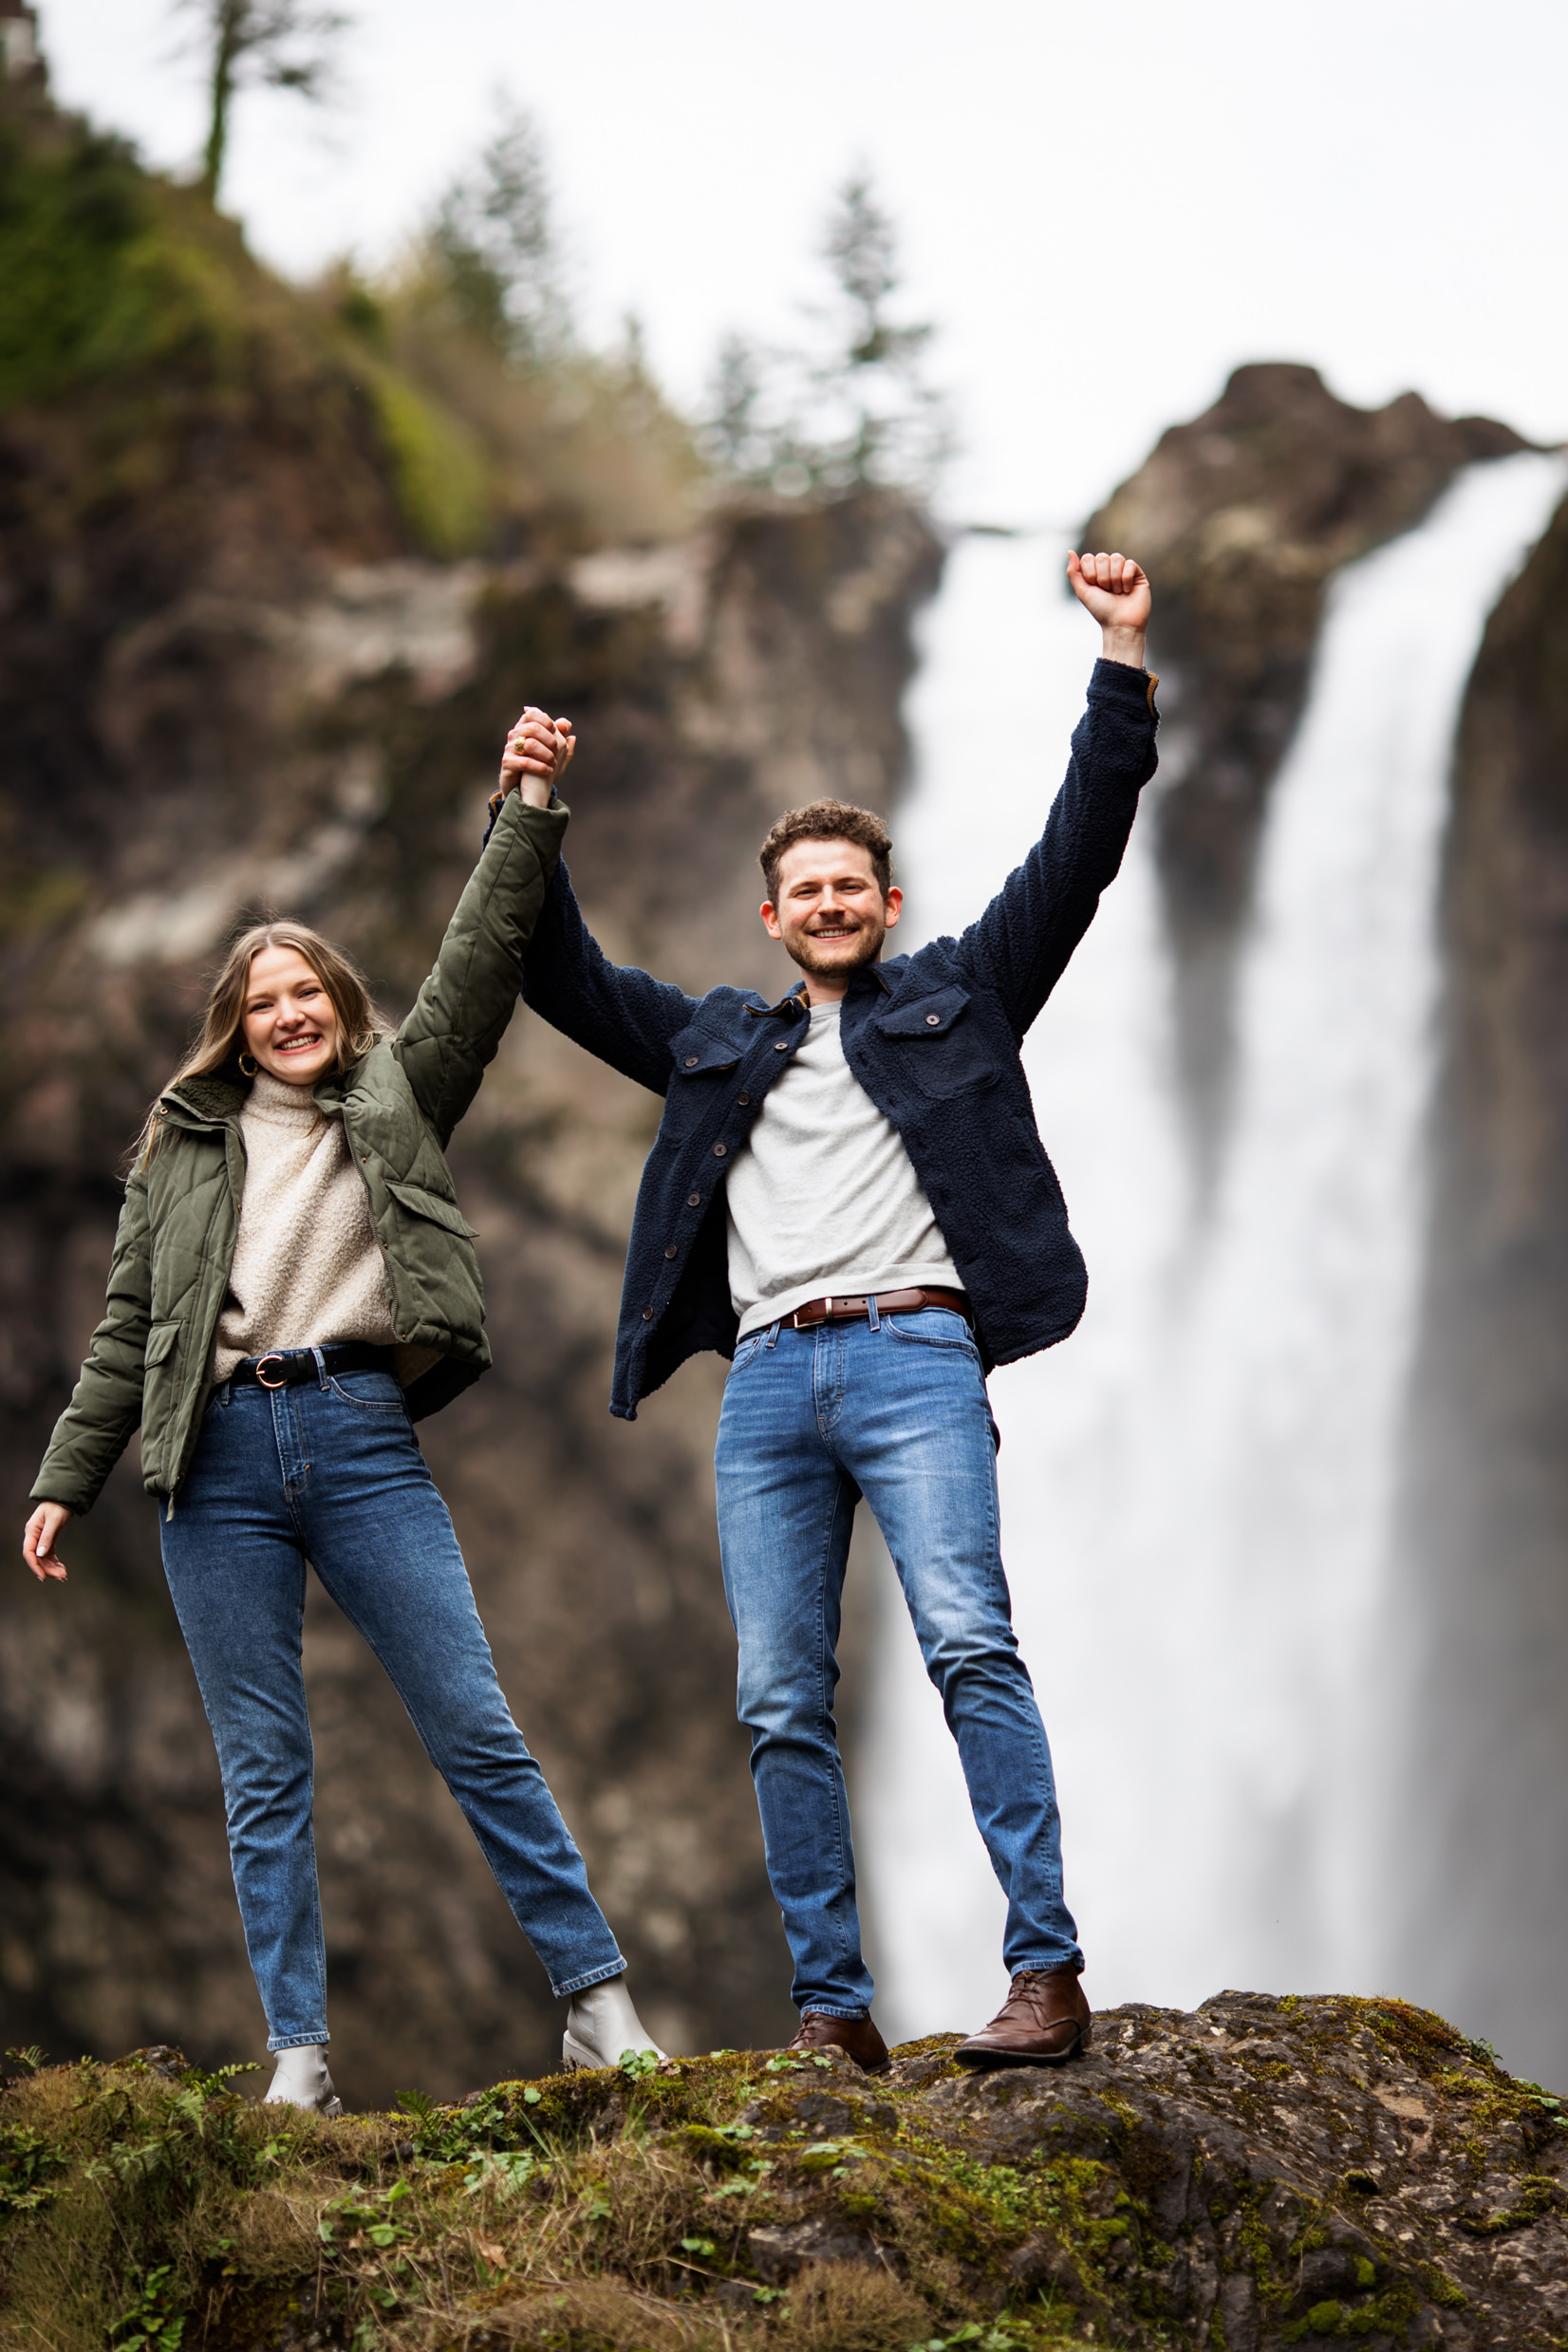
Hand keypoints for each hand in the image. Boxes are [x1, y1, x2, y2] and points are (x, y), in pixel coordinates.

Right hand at [23, 1502, 70, 1582]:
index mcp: (32, 1531)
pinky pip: (49, 1554)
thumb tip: (40, 1554)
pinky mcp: (48, 1540)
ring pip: (43, 1558)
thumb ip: (47, 1537)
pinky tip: (61, 1568)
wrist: (63, 1498)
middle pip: (37, 1558)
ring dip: (52, 1567)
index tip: (42, 1576)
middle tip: (61, 1576)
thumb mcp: (54, 1521)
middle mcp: (34, 1536)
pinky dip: (55, 1562)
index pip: (29, 1553)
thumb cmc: (57, 1506)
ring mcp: (40, 1539)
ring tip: (63, 1575)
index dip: (35, 1566)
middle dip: (47, 1569)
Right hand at [498, 708, 575, 809]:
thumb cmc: (540, 765)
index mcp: (524, 727)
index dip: (546, 721)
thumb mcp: (554, 751)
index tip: (555, 731)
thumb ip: (561, 736)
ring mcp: (509, 748)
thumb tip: (566, 723)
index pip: (532, 713)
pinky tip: (548, 771)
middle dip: (550, 739)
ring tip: (553, 763)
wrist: (525, 787)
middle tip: (557, 750)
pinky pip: (525, 762)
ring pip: (530, 744)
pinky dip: (540, 767)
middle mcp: (515, 735)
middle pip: (533, 727)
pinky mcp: (507, 763)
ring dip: (547, 754)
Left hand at [1067, 551, 1150, 665]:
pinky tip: (1127, 590)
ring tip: (1117, 592)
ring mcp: (1123, 571)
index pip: (1088, 558)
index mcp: (1095, 573)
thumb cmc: (1101, 610)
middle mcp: (1109, 570)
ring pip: (1116, 558)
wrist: (1121, 624)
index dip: (1090, 573)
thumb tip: (1070, 551)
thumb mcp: (1083, 592)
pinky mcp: (1137, 574)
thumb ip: (1073, 572)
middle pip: (1102, 557)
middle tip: (1107, 591)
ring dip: (1114, 578)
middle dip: (1102, 577)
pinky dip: (1126, 579)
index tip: (1094, 587)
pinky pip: (1130, 563)